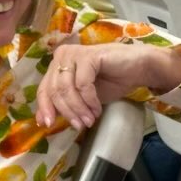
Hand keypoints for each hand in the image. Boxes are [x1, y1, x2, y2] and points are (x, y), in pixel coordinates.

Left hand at [36, 43, 180, 129]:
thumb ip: (64, 104)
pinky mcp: (88, 56)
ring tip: (90, 120)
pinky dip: (89, 100)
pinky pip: (83, 84)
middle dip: (67, 112)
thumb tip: (42, 120)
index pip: (44, 89)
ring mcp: (74, 54)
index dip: (45, 108)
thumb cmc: (112, 81)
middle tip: (80, 125)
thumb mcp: (83, 98)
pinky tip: (97, 108)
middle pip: (54, 90)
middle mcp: (62, 56)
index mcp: (58, 64)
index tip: (48, 126)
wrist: (139, 68)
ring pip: (67, 89)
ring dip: (79, 108)